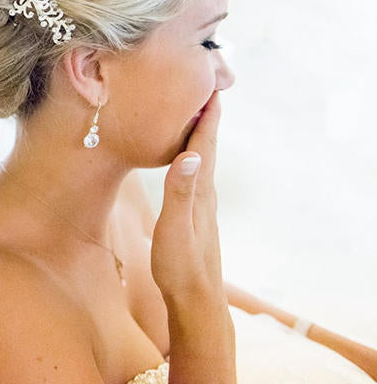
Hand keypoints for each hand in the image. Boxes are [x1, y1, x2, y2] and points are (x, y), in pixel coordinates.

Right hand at [151, 91, 226, 309]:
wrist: (195, 299)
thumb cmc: (180, 266)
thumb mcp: (174, 230)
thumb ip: (179, 193)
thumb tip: (189, 155)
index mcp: (200, 191)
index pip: (204, 143)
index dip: (207, 114)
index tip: (209, 83)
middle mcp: (205, 192)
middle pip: (206, 144)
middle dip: (206, 114)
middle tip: (202, 84)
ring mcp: (202, 203)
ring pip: (201, 157)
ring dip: (199, 132)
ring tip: (193, 111)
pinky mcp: (195, 212)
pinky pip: (195, 172)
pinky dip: (192, 153)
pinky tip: (185, 155)